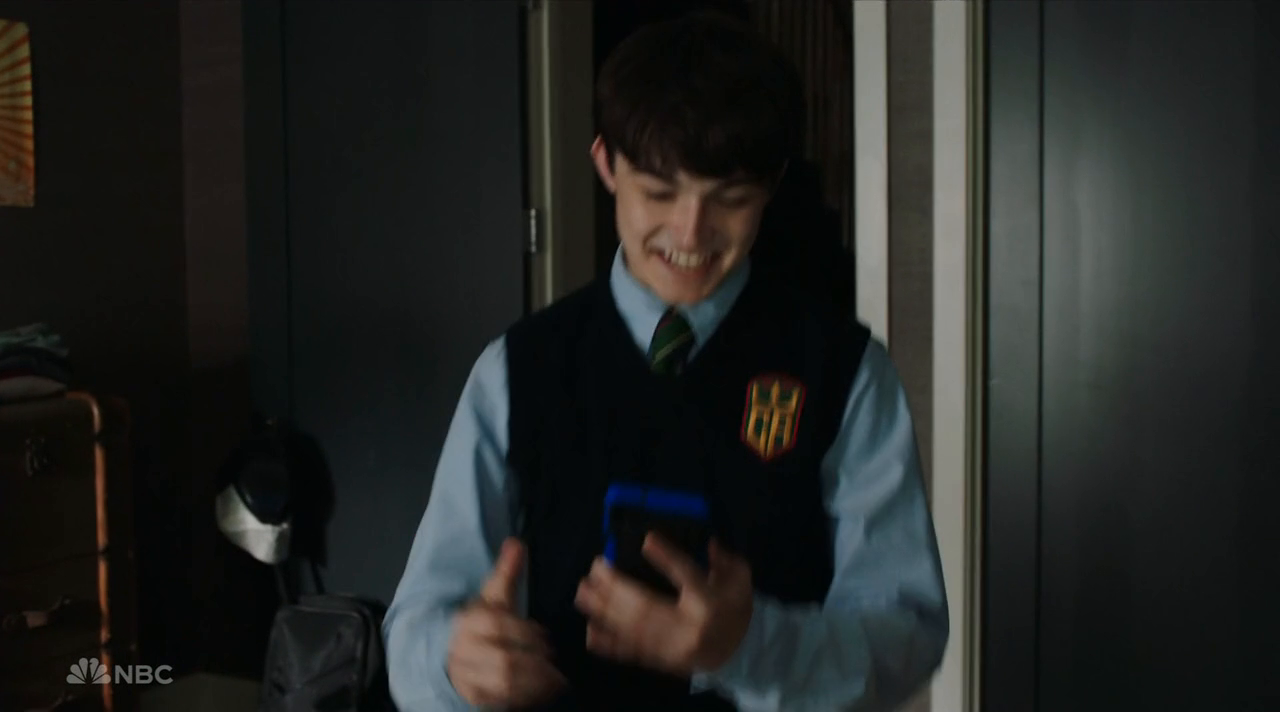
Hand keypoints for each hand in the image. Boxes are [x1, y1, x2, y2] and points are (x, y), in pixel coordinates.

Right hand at [447, 538, 566, 706]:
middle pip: (503, 659)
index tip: (545, 636)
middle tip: (553, 658)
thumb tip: (517, 543)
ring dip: (534, 682)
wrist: (450, 652)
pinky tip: (543, 690)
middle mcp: (463, 650)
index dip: (525, 632)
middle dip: (534, 660)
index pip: (497, 626)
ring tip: (555, 676)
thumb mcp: (491, 596)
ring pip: (503, 683)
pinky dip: (525, 697)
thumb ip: (506, 572)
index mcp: (468, 622)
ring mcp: (465, 676)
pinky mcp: (473, 695)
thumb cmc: (479, 623)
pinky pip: (500, 700)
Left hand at [573, 534, 753, 676]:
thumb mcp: (741, 579)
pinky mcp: (662, 661)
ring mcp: (673, 648)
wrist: (739, 651)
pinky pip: (632, 653)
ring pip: (634, 630)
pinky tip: (590, 630)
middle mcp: (688, 627)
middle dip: (616, 587)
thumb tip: (708, 544)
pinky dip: (609, 643)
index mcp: (709, 603)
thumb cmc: (734, 608)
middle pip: (647, 606)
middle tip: (596, 568)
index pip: (686, 577)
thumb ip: (726, 561)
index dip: (666, 558)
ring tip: (583, 592)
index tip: (646, 540)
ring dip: (604, 611)